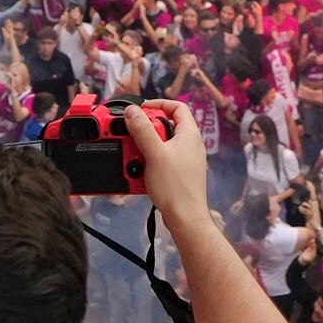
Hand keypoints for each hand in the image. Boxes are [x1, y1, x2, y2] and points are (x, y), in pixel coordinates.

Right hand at [128, 100, 210, 224]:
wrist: (185, 218)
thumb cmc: (176, 187)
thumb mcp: (154, 153)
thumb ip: (143, 130)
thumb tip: (132, 111)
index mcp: (189, 134)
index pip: (177, 107)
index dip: (159, 104)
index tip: (141, 110)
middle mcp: (190, 145)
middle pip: (165, 127)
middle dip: (145, 131)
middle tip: (132, 137)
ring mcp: (185, 160)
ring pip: (160, 146)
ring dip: (143, 150)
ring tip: (134, 158)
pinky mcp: (179, 175)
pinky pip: (160, 162)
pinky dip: (147, 164)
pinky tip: (139, 173)